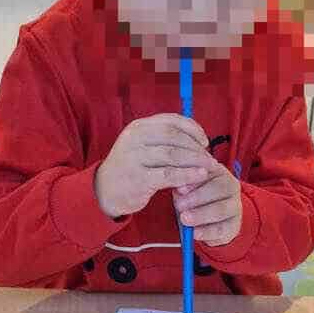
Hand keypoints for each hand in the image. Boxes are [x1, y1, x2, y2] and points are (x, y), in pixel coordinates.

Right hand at [95, 115, 212, 218]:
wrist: (104, 191)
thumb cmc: (130, 169)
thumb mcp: (141, 146)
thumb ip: (163, 140)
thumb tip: (197, 139)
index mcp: (138, 127)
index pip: (171, 121)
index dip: (192, 129)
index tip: (204, 141)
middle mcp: (136, 139)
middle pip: (174, 137)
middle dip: (196, 147)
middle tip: (210, 158)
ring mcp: (136, 158)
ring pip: (173, 155)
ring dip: (195, 161)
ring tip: (209, 167)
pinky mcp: (139, 178)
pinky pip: (169, 175)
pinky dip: (187, 175)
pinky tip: (199, 177)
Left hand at [174, 160, 241, 247]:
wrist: (208, 220)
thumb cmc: (193, 198)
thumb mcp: (186, 189)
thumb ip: (183, 187)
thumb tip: (179, 188)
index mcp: (218, 171)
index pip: (210, 170)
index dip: (194, 180)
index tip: (179, 188)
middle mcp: (231, 186)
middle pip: (220, 188)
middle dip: (198, 197)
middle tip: (179, 205)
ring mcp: (236, 206)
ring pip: (222, 209)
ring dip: (201, 214)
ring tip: (184, 219)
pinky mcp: (234, 226)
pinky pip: (222, 229)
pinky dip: (207, 232)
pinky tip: (194, 234)